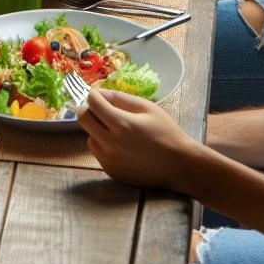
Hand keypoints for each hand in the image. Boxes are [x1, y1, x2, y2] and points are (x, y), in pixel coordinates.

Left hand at [78, 86, 201, 191]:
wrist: (180, 167)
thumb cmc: (166, 133)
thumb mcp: (146, 108)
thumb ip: (120, 98)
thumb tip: (99, 92)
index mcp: (121, 124)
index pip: (92, 102)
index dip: (93, 94)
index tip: (98, 92)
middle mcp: (111, 144)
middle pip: (83, 118)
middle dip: (90, 109)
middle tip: (102, 109)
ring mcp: (110, 160)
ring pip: (89, 136)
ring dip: (97, 129)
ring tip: (118, 131)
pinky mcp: (111, 171)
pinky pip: (98, 152)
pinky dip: (104, 145)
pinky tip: (123, 146)